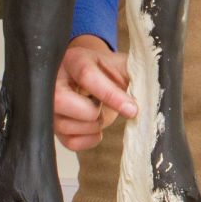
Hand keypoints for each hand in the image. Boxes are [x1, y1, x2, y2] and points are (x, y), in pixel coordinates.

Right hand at [52, 35, 135, 151]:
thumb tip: (151, 93)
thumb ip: (136, 73)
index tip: (132, 109)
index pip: (86, 76)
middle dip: (90, 112)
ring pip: (65, 125)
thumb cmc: (109, 71)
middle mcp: (54, 80)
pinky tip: (95, 128)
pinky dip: (88, 140)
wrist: (94, 78)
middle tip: (102, 109)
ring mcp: (49, 105)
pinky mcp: (53, 126)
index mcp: (74, 59)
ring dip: (92, 126)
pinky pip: (69, 142)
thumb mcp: (122, 65)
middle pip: (61, 100)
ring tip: (100, 114)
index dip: (111, 95)